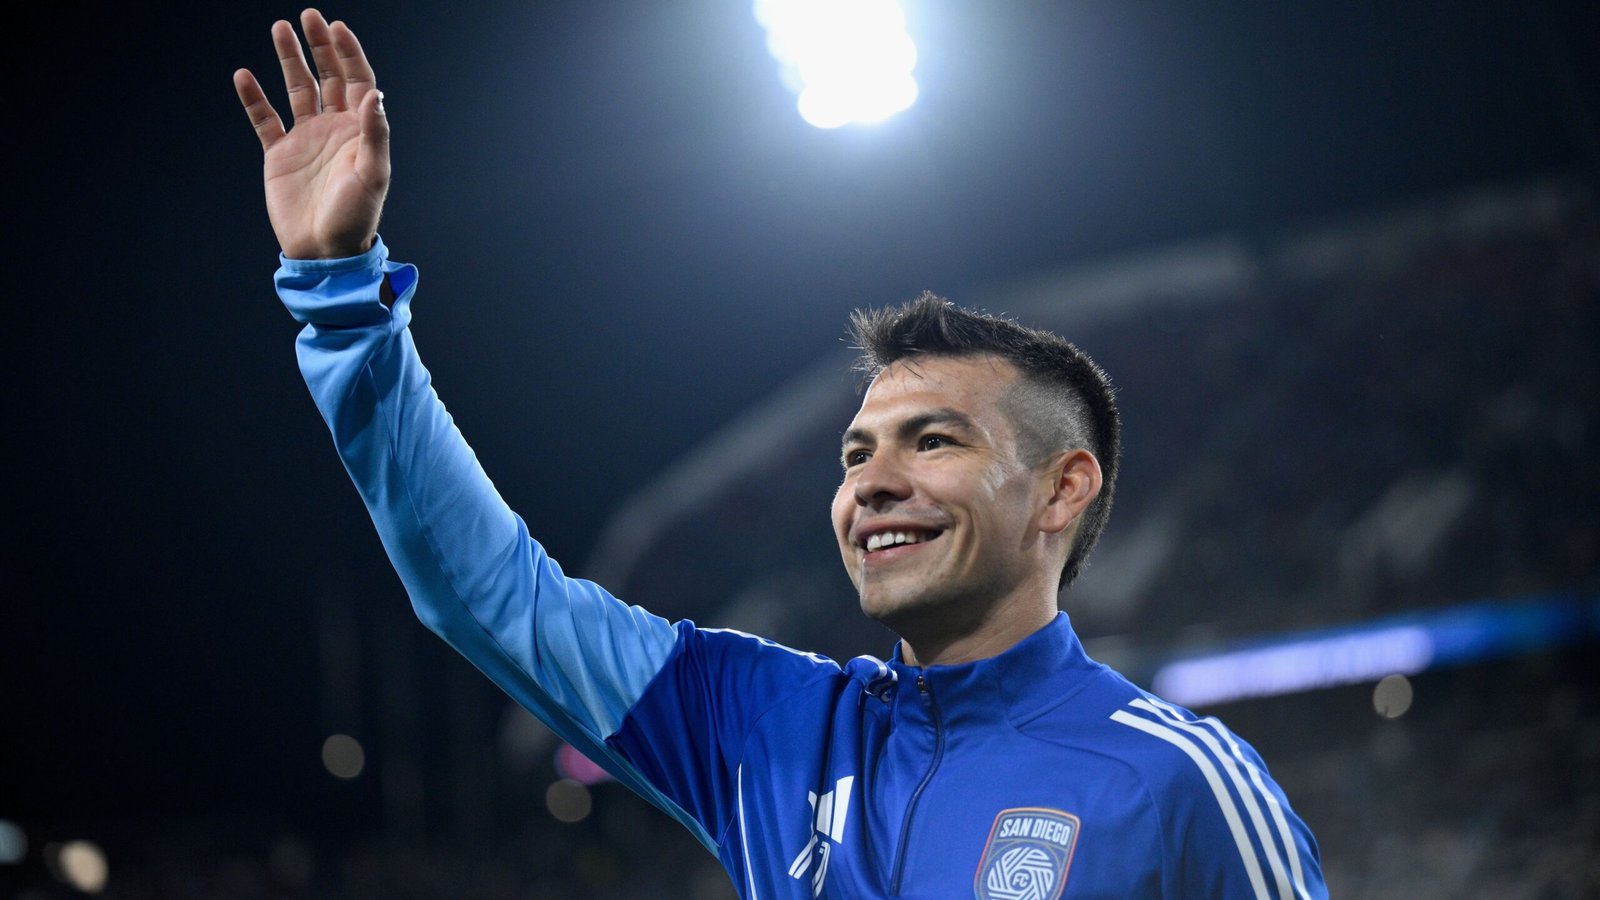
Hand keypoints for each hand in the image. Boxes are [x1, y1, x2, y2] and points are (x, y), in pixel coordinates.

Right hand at [234, 9, 389, 258]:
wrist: (324, 250)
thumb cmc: (355, 216)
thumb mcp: (373, 175)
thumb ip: (375, 133)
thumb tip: (375, 94)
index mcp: (361, 131)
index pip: (357, 81)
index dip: (348, 54)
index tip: (336, 27)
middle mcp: (334, 129)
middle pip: (327, 77)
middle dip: (319, 46)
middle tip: (309, 17)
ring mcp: (306, 139)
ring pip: (297, 90)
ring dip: (289, 60)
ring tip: (280, 28)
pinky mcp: (280, 154)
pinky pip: (264, 119)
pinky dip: (254, 98)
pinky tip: (244, 75)